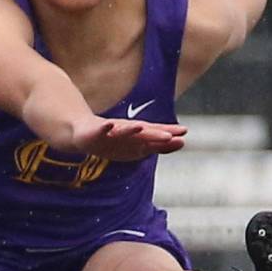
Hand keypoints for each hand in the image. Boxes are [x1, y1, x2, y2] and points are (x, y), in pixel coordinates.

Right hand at [70, 116, 186, 159]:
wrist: (86, 134)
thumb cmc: (116, 139)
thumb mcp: (140, 145)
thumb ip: (160, 144)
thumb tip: (183, 141)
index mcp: (138, 136)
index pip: (156, 134)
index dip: (169, 134)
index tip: (184, 132)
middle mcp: (128, 131)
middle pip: (143, 133)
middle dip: (155, 134)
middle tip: (169, 136)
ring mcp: (113, 131)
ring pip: (124, 131)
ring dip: (131, 129)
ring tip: (140, 127)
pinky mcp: (97, 131)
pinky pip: (101, 129)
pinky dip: (105, 128)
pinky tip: (108, 125)